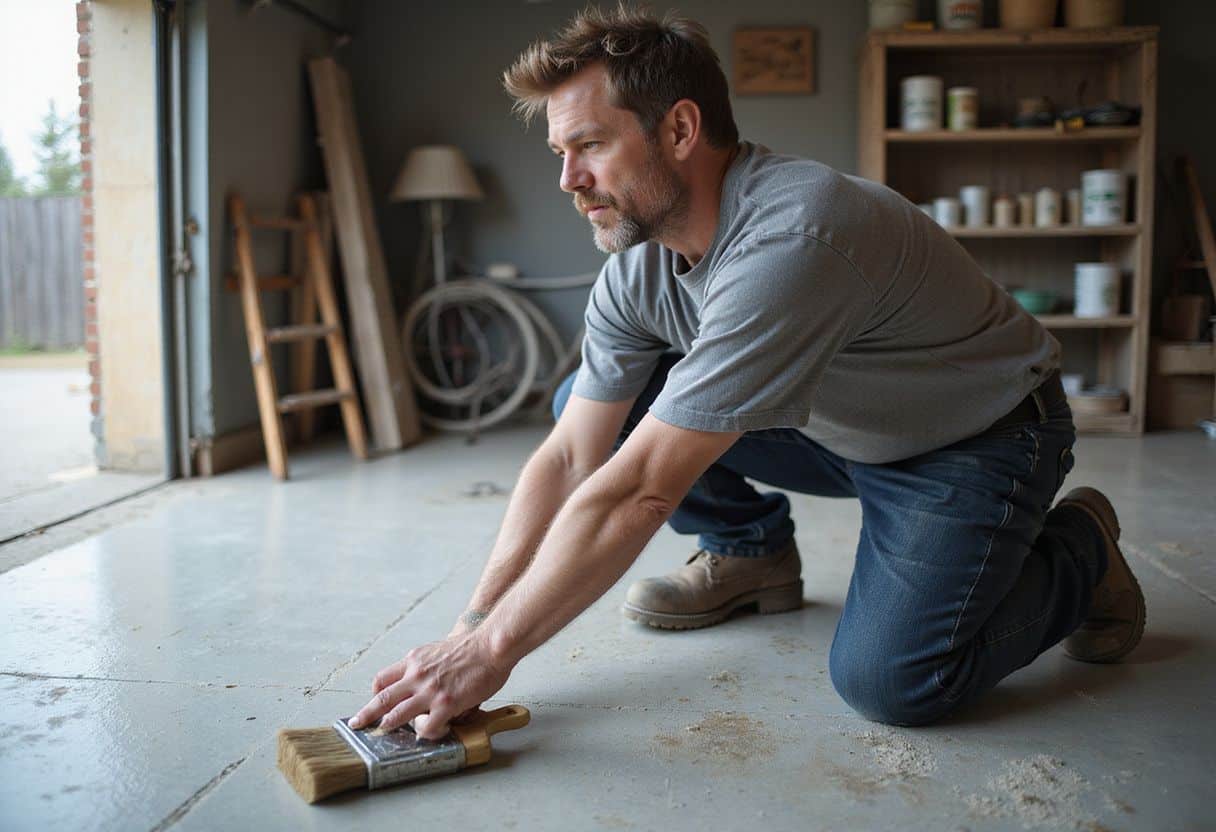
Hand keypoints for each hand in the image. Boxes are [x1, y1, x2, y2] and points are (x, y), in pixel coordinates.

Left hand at [348, 632, 511, 739]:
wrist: (491, 645)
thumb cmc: (472, 648)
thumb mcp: (439, 649)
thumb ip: (426, 665)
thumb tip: (425, 680)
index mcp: (414, 660)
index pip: (383, 678)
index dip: (375, 693)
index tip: (375, 701)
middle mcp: (416, 675)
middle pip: (381, 698)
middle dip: (366, 714)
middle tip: (356, 724)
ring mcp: (430, 691)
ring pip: (397, 715)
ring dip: (387, 727)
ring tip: (382, 734)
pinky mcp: (446, 703)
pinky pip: (427, 727)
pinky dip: (425, 733)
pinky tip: (434, 732)